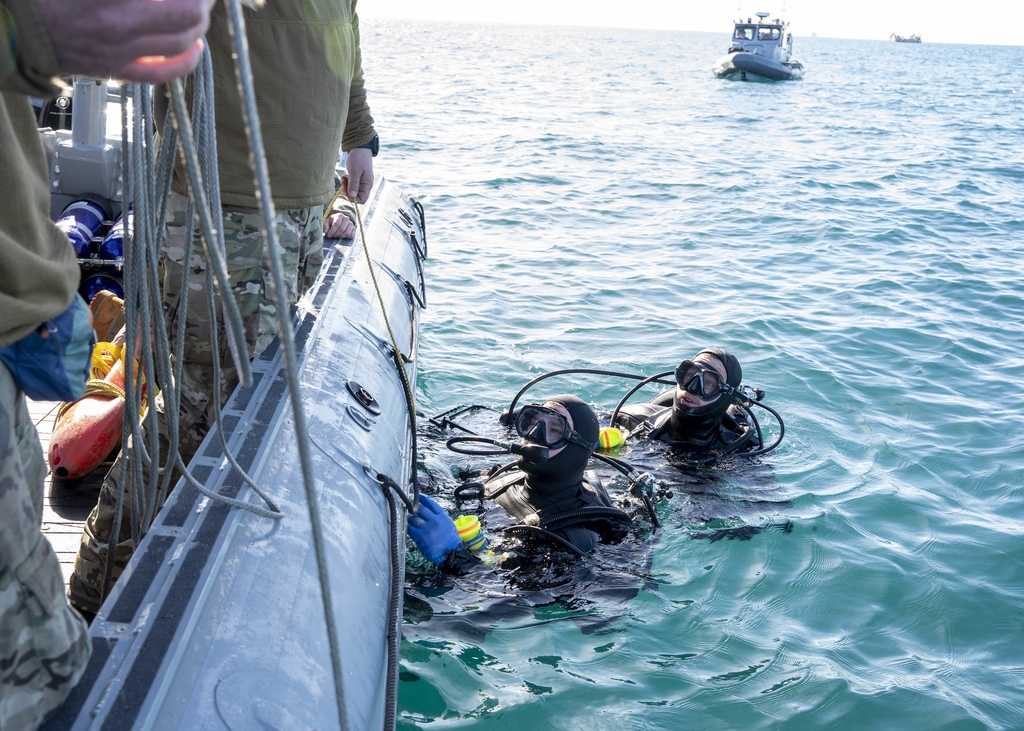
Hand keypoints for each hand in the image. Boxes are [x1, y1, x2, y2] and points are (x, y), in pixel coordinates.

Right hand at [36, 0, 215, 82]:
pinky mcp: (116, 70)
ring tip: (200, 8)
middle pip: (187, 12)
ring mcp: (119, 50)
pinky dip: (187, 60)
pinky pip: (163, 72)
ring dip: (199, 23)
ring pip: (181, 41)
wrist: (14, 28)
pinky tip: (196, 46)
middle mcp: (118, 23)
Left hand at [323, 212, 355, 238]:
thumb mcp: (327, 223)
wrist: (339, 222)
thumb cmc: (332, 222)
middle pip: (342, 229)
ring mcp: (351, 224)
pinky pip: (352, 235)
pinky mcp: (354, 229)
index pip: (337, 224)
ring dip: (341, 236)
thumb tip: (326, 232)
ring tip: (337, 236)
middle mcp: (346, 219)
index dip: (332, 231)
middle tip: (333, 236)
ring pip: (347, 233)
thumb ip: (325, 227)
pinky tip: (342, 236)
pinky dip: (347, 237)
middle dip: (336, 234)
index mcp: (339, 216)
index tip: (329, 235)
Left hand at [342, 148, 373, 203]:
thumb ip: (353, 184)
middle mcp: (365, 185)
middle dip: (348, 192)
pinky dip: (347, 183)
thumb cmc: (358, 158)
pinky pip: (351, 186)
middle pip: (356, 196)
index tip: (346, 190)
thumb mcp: (355, 171)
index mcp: (367, 185)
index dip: (353, 198)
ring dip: (346, 187)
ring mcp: (361, 182)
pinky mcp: (357, 179)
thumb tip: (352, 197)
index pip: (362, 200)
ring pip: (353, 191)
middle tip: (343, 183)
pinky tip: (344, 177)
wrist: (359, 148)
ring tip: (343, 178)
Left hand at [407, 494, 461, 564]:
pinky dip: (408, 526)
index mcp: (442, 516)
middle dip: (414, 507)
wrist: (450, 553)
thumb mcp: (449, 525)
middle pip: (420, 509)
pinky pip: (410, 528)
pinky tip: (407, 526)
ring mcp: (426, 528)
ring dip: (410, 518)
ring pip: (414, 518)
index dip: (423, 499)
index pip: (431, 503)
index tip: (418, 496)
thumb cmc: (452, 541)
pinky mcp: (420, 536)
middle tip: (410, 506)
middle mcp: (434, 520)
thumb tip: (430, 514)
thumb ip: (440, 518)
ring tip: (408, 517)